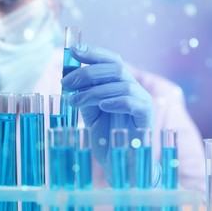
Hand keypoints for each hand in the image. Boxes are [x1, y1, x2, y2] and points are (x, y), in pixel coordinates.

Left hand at [61, 44, 153, 175]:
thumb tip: (69, 77)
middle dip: (86, 72)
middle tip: (65, 83)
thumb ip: (83, 93)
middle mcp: (132, 87)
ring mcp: (142, 99)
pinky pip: (132, 101)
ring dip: (93, 91)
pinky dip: (115, 100)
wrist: (120, 160)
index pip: (110, 60)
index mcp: (119, 83)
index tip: (73, 51)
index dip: (93, 52)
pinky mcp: (146, 114)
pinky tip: (102, 106)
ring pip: (121, 84)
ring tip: (74, 101)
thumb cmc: (105, 134)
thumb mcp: (89, 111)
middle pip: (115, 67)